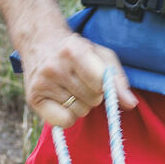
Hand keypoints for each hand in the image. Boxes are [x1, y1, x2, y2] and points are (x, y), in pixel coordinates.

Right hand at [18, 29, 136, 129]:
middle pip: (92, 99)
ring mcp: (42, 83)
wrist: (39, 41)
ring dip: (81, 104)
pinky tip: (62, 100)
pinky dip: (68, 116)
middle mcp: (54, 67)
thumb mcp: (100, 54)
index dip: (104, 85)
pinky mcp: (33, 98)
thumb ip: (117, 78)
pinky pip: (63, 122)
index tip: (98, 79)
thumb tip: (131, 104)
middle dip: (93, 94)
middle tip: (81, 80)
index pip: (100, 83)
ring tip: (70, 87)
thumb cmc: (75, 50)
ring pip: (80, 112)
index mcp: (73, 51)